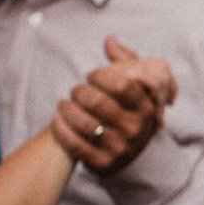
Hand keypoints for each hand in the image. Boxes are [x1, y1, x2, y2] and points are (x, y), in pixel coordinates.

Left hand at [50, 37, 174, 173]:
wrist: (124, 152)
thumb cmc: (126, 111)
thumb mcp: (135, 87)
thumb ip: (125, 61)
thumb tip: (109, 40)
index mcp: (147, 107)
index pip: (122, 85)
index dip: (101, 76)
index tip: (91, 76)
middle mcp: (136, 129)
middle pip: (100, 103)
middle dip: (80, 92)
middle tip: (75, 91)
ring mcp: (121, 148)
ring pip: (85, 124)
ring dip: (67, 109)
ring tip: (63, 103)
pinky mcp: (104, 164)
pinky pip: (75, 145)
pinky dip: (61, 129)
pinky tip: (56, 118)